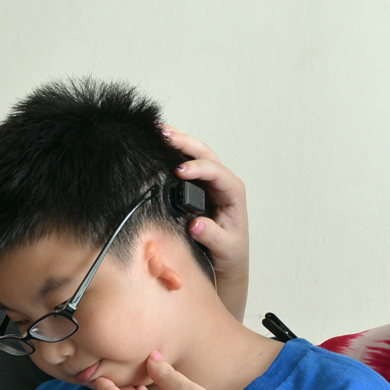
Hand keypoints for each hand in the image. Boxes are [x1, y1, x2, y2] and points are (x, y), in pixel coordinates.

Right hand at [163, 126, 249, 320]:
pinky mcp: (197, 184)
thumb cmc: (230, 252)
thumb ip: (212, 236)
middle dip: (184, 142)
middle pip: (204, 153)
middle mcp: (222, 182)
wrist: (227, 259)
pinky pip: (185, 162)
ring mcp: (209, 181)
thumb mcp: (225, 248)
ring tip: (156, 131)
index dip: (198, 168)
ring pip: (194, 152)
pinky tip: (156, 144)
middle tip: (164, 135)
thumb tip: (196, 224)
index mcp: (233, 192)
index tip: (180, 172)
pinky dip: (171, 151)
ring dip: (176, 141)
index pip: (216, 172)